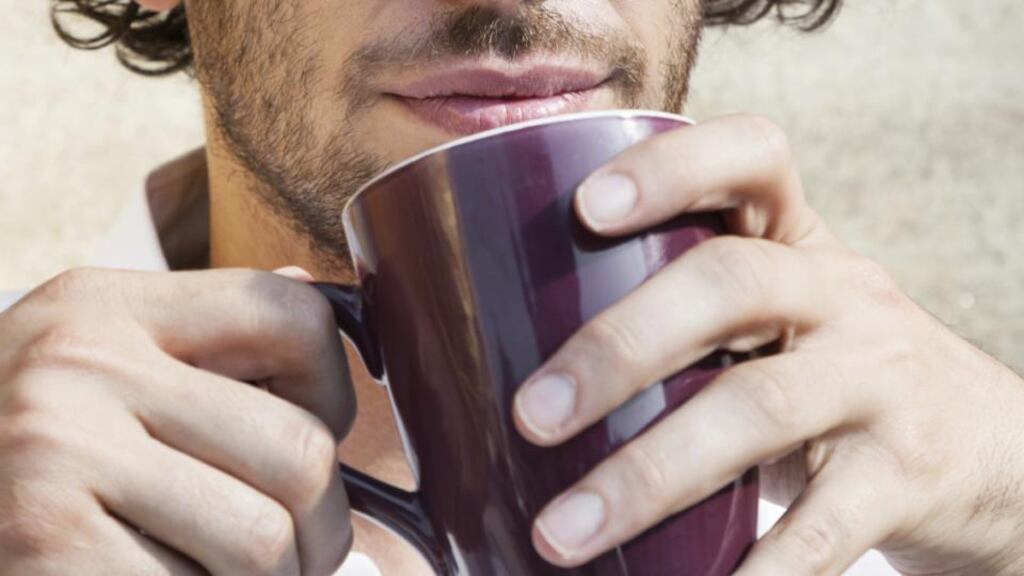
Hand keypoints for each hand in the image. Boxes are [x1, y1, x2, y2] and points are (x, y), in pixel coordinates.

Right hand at [0, 268, 354, 574]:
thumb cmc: (24, 455)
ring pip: (264, 539)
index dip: (334, 390)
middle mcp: (77, 367)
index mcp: (105, 307)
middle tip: (296, 550)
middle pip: (299, 450)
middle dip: (323, 524)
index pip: (294, 318)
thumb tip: (318, 300)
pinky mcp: (41, 548)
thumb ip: (202, 344)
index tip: (318, 433)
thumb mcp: (95, 369)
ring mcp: (51, 457)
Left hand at [513, 115, 1023, 574]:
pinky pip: (824, 523)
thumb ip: (683, 319)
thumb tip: (516, 371)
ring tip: (562, 532)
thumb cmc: (830, 374)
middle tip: (532, 412)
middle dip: (620, 346)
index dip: (672, 168)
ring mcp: (879, 378)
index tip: (585, 207)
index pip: (753, 158)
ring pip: (760, 406)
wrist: (989, 447)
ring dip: (647, 474)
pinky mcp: (906, 470)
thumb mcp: (775, 318)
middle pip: (729, 284)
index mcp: (795, 242)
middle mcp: (841, 294)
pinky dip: (755, 568)